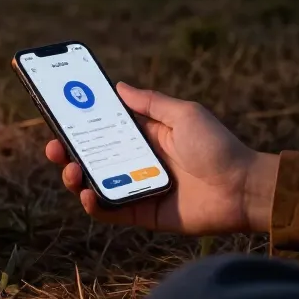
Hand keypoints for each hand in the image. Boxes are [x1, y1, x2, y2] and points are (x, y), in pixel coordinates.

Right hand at [45, 82, 278, 234]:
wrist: (245, 188)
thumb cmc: (219, 147)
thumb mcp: (184, 114)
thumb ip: (150, 102)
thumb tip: (117, 86)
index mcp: (143, 137)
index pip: (100, 128)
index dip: (77, 123)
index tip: (57, 114)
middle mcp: (134, 162)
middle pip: (89, 156)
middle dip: (65, 150)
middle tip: (53, 145)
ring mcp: (136, 187)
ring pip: (92, 183)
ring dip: (73, 176)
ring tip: (70, 169)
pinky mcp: (142, 213)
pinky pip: (110, 211)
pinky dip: (93, 205)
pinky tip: (87, 194)